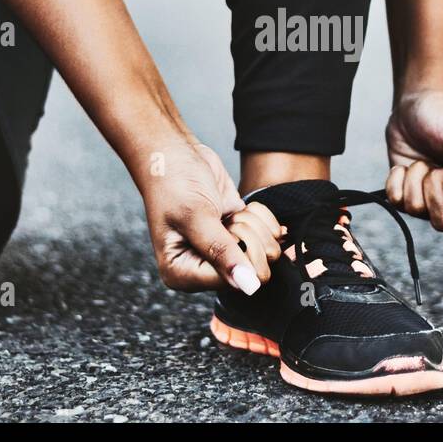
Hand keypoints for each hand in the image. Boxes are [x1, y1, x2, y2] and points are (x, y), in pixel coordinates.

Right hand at [140, 140, 283, 292]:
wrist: (176, 154)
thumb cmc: (173, 182)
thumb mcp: (196, 216)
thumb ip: (222, 252)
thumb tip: (248, 287)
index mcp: (182, 273)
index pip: (232, 283)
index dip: (241, 255)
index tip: (228, 229)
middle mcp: (204, 267)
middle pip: (255, 271)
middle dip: (249, 237)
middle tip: (227, 219)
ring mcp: (223, 252)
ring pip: (266, 252)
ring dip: (253, 224)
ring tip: (225, 211)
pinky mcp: (238, 235)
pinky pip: (269, 235)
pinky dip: (260, 217)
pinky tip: (240, 209)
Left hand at [385, 89, 442, 229]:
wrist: (417, 104)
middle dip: (433, 189)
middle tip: (436, 166)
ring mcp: (440, 199)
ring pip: (420, 213)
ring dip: (415, 181)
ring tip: (423, 162)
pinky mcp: (414, 195)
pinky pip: (399, 204)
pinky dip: (398, 181)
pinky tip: (406, 166)